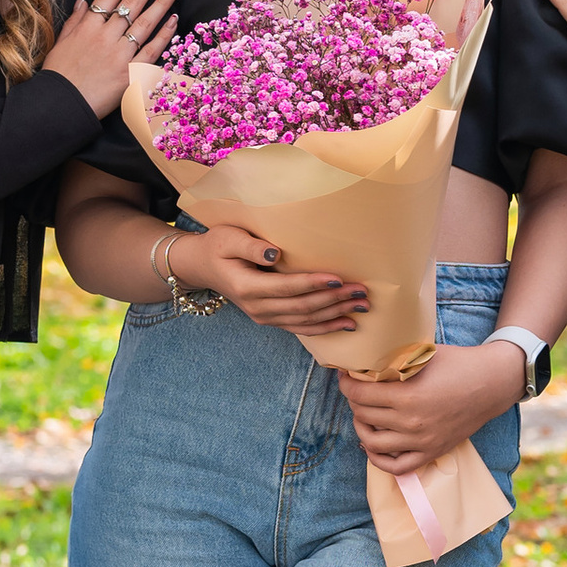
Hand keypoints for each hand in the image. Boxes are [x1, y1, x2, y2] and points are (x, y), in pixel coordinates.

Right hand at [43, 0, 179, 114]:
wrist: (60, 106)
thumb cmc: (58, 74)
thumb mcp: (61, 41)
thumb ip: (75, 18)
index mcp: (87, 25)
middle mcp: (105, 36)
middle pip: (133, 0)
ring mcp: (119, 54)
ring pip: (145, 22)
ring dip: (163, 1)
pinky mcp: (129, 74)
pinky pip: (151, 51)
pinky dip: (163, 35)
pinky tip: (174, 20)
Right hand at [165, 220, 371, 332]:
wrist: (204, 267)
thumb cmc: (218, 246)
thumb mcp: (229, 238)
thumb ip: (251, 246)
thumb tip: (275, 254)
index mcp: (248, 288)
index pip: (288, 288)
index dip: (315, 284)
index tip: (339, 278)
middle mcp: (258, 308)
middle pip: (302, 308)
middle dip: (334, 301)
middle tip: (361, 292)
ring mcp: (265, 317)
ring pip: (306, 322)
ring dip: (335, 316)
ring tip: (362, 308)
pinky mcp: (272, 319)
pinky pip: (302, 328)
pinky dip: (325, 327)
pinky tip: (346, 324)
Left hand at [339, 340, 522, 477]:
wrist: (491, 384)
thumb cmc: (457, 363)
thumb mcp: (422, 355)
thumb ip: (393, 361)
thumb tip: (363, 362)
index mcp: (408, 396)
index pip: (360, 395)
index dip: (346, 384)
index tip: (345, 376)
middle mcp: (412, 423)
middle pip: (364, 416)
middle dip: (353, 401)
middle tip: (355, 391)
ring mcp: (421, 441)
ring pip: (373, 443)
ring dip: (361, 428)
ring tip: (362, 415)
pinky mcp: (431, 452)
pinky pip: (396, 467)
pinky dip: (378, 459)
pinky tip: (372, 444)